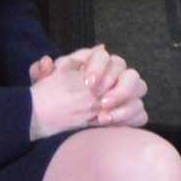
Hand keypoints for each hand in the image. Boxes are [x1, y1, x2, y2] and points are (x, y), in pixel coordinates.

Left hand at [30, 47, 148, 130]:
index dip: (99, 68)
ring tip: (104, 118)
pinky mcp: (127, 114)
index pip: (105, 57)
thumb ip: (40, 71)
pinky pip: (141, 113)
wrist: (52, 118)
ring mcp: (123, 95)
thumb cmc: (51, 95)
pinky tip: (112, 124)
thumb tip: (48, 62)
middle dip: (119, 88)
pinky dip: (130, 117)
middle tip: (101, 102)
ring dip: (125, 104)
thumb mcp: (41, 83)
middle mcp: (113, 76)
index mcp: (95, 63)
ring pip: (139, 90)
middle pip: (129, 72)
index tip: (88, 83)